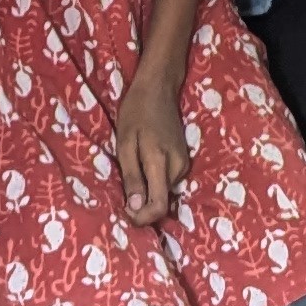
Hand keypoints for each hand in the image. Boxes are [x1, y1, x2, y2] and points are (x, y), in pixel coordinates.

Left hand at [111, 54, 193, 226]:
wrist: (159, 87)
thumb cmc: (136, 111)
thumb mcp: (125, 143)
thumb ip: (132, 177)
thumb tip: (135, 208)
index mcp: (161, 162)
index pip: (158, 206)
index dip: (142, 218)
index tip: (126, 214)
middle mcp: (178, 167)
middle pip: (161, 202)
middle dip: (142, 205)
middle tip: (122, 193)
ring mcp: (184, 164)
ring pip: (164, 193)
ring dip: (147, 193)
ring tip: (131, 175)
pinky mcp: (184, 161)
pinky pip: (167, 182)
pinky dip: (154, 183)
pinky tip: (142, 169)